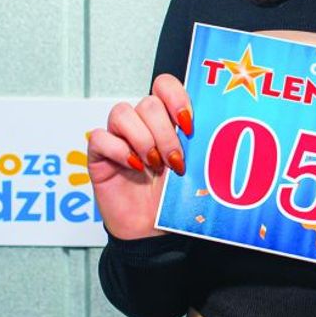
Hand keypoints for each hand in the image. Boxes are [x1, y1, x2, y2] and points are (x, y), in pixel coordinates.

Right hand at [85, 73, 193, 239]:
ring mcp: (119, 138)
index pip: (165, 85)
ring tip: (154, 165)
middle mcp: (142, 125)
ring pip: (122, 113)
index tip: (188, 123)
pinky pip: (100, 137)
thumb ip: (198, 146)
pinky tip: (134, 167)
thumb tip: (216, 132)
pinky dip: (119, 151)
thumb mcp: (193, 169)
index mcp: (166, 121)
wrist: (151, 230)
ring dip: (143, 140)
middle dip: (165, 133)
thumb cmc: (171, 199)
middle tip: (174, 161)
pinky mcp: (99, 155)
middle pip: (148, 103)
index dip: (176, 97)